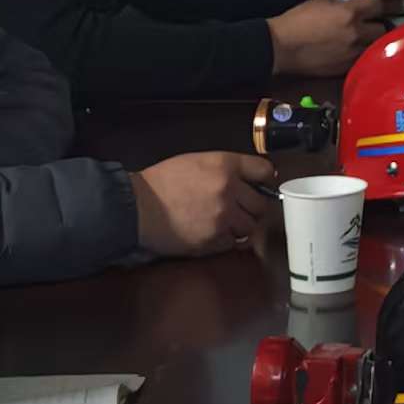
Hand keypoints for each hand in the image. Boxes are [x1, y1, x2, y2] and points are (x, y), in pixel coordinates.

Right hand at [130, 152, 276, 258]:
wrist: (138, 207)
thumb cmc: (163, 182)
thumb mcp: (197, 161)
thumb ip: (225, 168)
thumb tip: (247, 178)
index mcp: (226, 165)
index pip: (265, 170)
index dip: (266, 179)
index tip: (264, 184)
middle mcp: (229, 190)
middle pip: (262, 203)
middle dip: (254, 206)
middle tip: (243, 208)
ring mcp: (223, 217)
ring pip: (250, 226)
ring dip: (242, 225)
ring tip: (227, 222)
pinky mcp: (213, 240)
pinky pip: (233, 243)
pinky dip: (228, 239)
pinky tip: (215, 233)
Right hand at [269, 0, 386, 75]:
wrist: (281, 47)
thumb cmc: (297, 20)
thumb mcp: (322, 3)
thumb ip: (344, 5)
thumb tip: (357, 6)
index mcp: (349, 13)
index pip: (378, 5)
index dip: (375, 5)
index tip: (372, 6)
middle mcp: (356, 33)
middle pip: (382, 28)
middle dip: (376, 25)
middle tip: (368, 24)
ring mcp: (352, 53)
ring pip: (374, 47)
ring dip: (370, 42)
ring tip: (361, 40)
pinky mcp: (345, 68)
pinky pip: (361, 59)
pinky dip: (359, 55)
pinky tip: (350, 52)